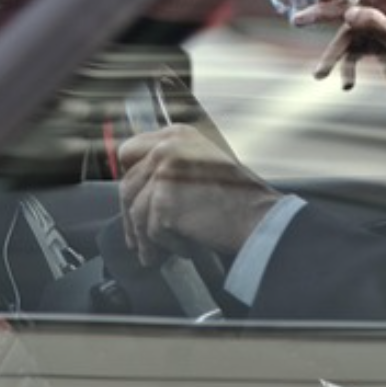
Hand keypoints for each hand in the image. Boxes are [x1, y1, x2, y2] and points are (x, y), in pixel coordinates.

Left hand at [118, 124, 280, 266]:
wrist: (257, 216)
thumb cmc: (236, 196)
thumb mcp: (200, 163)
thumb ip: (169, 165)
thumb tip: (137, 190)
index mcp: (176, 134)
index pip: (129, 151)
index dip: (130, 179)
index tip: (130, 200)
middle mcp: (167, 147)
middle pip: (128, 185)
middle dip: (130, 217)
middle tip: (136, 239)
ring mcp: (164, 172)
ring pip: (136, 212)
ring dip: (145, 238)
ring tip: (157, 252)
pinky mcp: (164, 202)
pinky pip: (151, 232)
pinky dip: (166, 246)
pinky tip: (184, 247)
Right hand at [293, 0, 385, 121]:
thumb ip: (377, 25)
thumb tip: (350, 13)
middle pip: (350, 7)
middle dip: (324, 17)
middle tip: (298, 20)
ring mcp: (382, 28)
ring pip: (348, 35)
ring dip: (334, 54)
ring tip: (319, 73)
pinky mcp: (376, 46)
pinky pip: (354, 52)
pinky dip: (348, 67)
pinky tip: (347, 83)